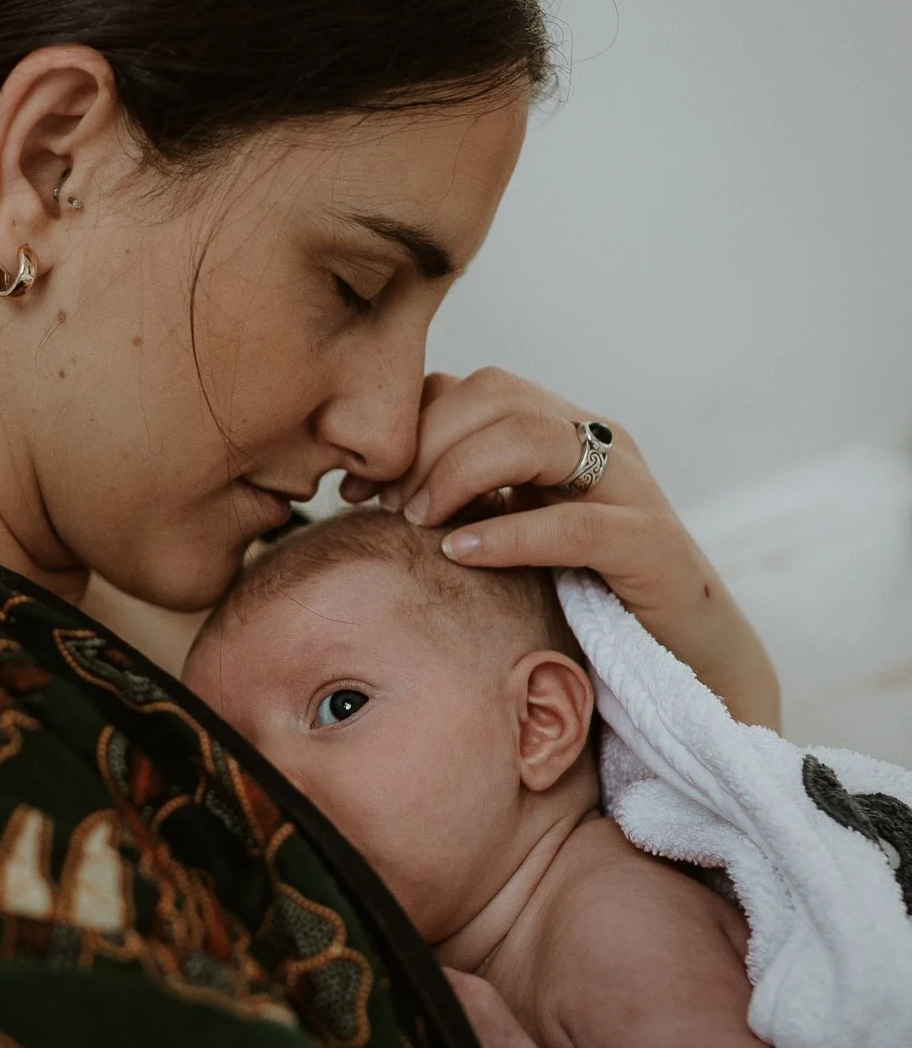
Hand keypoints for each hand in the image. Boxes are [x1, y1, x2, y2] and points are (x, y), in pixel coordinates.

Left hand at [351, 368, 779, 729]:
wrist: (688, 660)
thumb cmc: (586, 598)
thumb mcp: (514, 534)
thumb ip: (467, 498)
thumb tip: (379, 486)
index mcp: (563, 430)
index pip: (474, 386)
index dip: (409, 425)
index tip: (360, 482)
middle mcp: (599, 442)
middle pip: (496, 394)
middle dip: (426, 444)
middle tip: (388, 504)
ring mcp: (630, 488)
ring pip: (532, 438)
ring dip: (457, 475)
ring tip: (419, 523)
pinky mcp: (651, 545)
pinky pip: (572, 524)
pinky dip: (507, 533)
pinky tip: (460, 552)